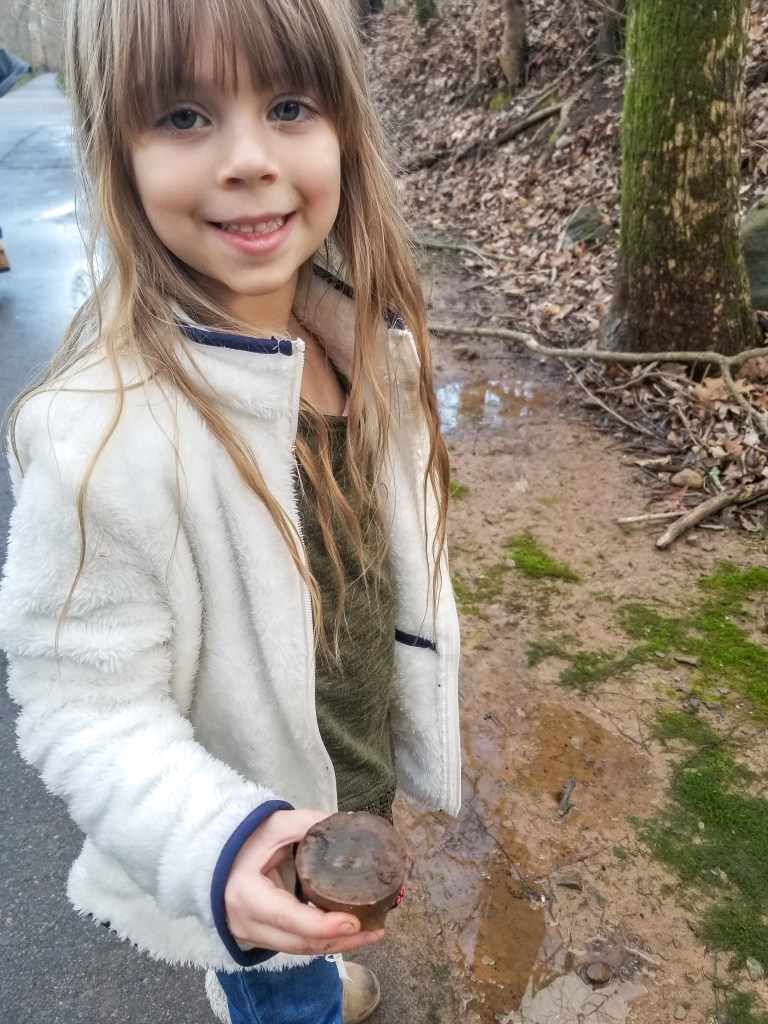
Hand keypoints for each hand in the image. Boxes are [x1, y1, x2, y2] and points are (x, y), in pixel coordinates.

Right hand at [223, 809, 385, 955]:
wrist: (214, 859)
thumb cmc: (244, 841)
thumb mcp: (273, 826)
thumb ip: (307, 824)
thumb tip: (347, 823)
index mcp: (247, 893)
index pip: (287, 917)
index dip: (321, 924)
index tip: (354, 922)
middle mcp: (248, 923)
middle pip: (299, 942)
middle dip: (339, 941)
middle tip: (374, 930)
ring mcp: (253, 936)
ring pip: (300, 950)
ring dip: (336, 945)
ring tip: (370, 933)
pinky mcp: (263, 939)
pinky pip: (296, 945)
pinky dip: (322, 941)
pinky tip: (347, 933)